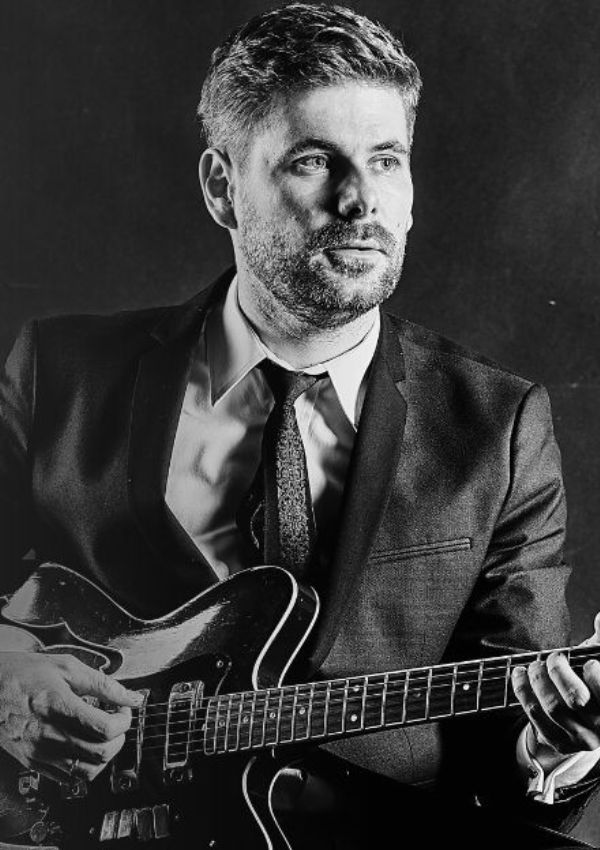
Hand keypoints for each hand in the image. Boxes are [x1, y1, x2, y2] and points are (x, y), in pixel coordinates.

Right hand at [0, 651, 140, 782]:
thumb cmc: (23, 674)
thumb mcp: (66, 667)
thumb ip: (102, 683)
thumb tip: (130, 696)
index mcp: (57, 707)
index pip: (104, 728)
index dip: (124, 720)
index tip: (124, 709)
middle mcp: (48, 735)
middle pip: (100, 753)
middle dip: (119, 738)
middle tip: (117, 721)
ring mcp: (39, 753)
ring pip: (87, 772)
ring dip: (104, 756)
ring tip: (103, 736)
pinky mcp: (33, 763)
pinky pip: (68, 778)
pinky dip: (84, 767)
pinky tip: (84, 746)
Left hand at [511, 614, 599, 759]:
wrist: (589, 717)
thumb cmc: (596, 682)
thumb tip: (599, 618)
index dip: (596, 677)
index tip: (588, 662)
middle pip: (574, 700)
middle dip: (558, 672)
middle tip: (553, 658)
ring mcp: (579, 738)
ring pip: (552, 708)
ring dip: (537, 680)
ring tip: (534, 665)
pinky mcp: (559, 742)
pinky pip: (535, 716)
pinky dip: (522, 691)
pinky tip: (519, 675)